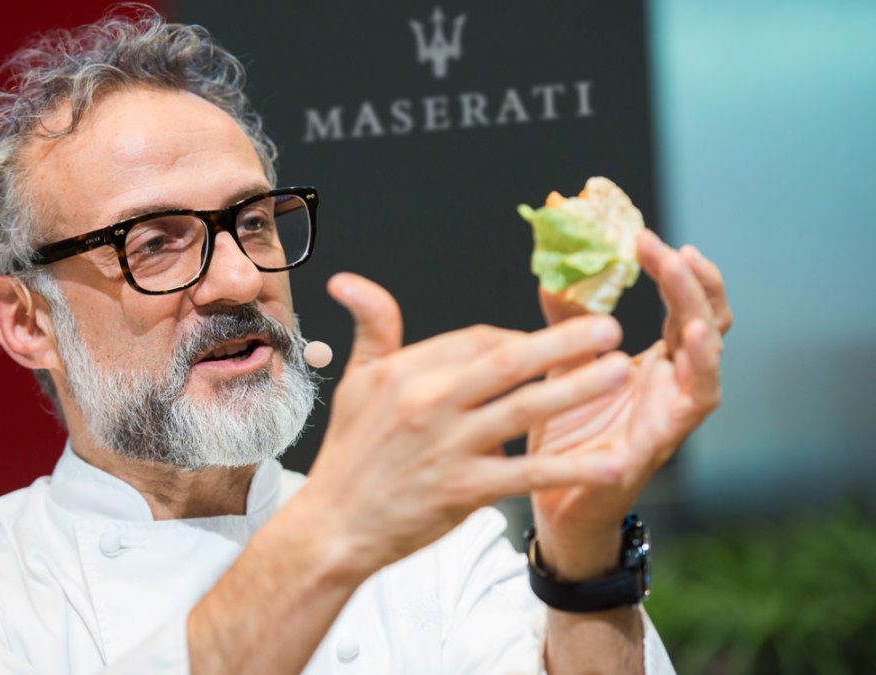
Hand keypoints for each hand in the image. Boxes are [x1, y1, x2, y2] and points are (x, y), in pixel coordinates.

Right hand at [297, 272, 635, 581]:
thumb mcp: (356, 382)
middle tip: (609, 329)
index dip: (519, 337)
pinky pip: (528, 475)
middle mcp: (429, 403)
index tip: (544, 345)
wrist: (336, 526)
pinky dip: (571, 468)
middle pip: (506, 363)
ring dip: (577, 389)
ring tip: (623, 374)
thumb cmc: (351, 453)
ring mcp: (450, 447)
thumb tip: (348, 280)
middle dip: (562, 344)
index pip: (476, 339)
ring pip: (524, 410)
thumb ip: (372, 328)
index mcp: (406, 372)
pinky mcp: (466, 490)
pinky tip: (611, 462)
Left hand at [530, 230, 731, 579]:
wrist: (550, 501)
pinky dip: (702, 364)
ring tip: (686, 268)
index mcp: (652, 361)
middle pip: (705, 317)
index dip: (671, 269)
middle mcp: (672, 381)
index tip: (644, 235)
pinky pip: (697, 399)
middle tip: (659, 243)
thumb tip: (554, 271)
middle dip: (688, 275)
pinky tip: (694, 335)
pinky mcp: (665, 438)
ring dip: (700, 306)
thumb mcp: (561, 368)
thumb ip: (565, 324)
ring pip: (710, 351)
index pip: (681, 304)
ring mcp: (674, 409)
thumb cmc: (565, 436)